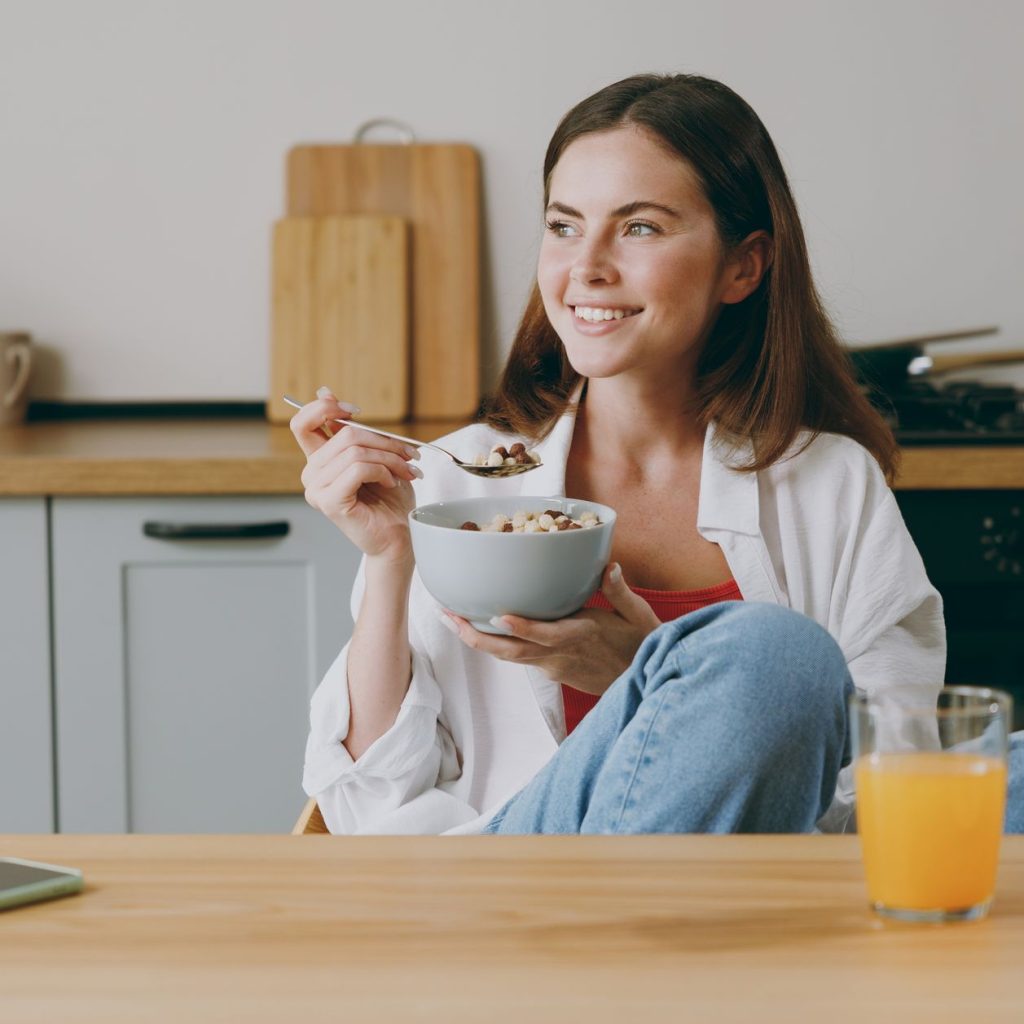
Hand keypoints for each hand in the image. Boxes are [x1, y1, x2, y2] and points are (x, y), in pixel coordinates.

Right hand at [290, 387, 421, 560]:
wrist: (399, 537)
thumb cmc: (390, 500)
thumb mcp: (374, 455)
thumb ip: (351, 429)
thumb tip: (324, 391)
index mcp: (319, 460)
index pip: (302, 422)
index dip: (325, 407)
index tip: (355, 411)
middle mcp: (312, 474)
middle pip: (343, 433)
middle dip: (384, 440)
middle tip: (408, 453)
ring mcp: (317, 490)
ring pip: (355, 451)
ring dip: (389, 458)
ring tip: (404, 471)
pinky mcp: (330, 502)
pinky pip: (358, 469)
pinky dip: (382, 471)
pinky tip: (391, 483)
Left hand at [441, 563, 661, 695]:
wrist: (643, 683)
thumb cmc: (642, 645)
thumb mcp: (638, 616)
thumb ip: (619, 591)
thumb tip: (609, 566)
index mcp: (581, 635)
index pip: (547, 635)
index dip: (523, 627)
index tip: (498, 615)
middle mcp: (560, 654)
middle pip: (512, 651)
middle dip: (477, 636)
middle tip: (448, 616)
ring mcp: (553, 666)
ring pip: (510, 657)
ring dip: (479, 640)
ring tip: (452, 619)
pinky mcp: (552, 671)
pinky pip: (519, 658)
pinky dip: (497, 644)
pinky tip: (479, 628)